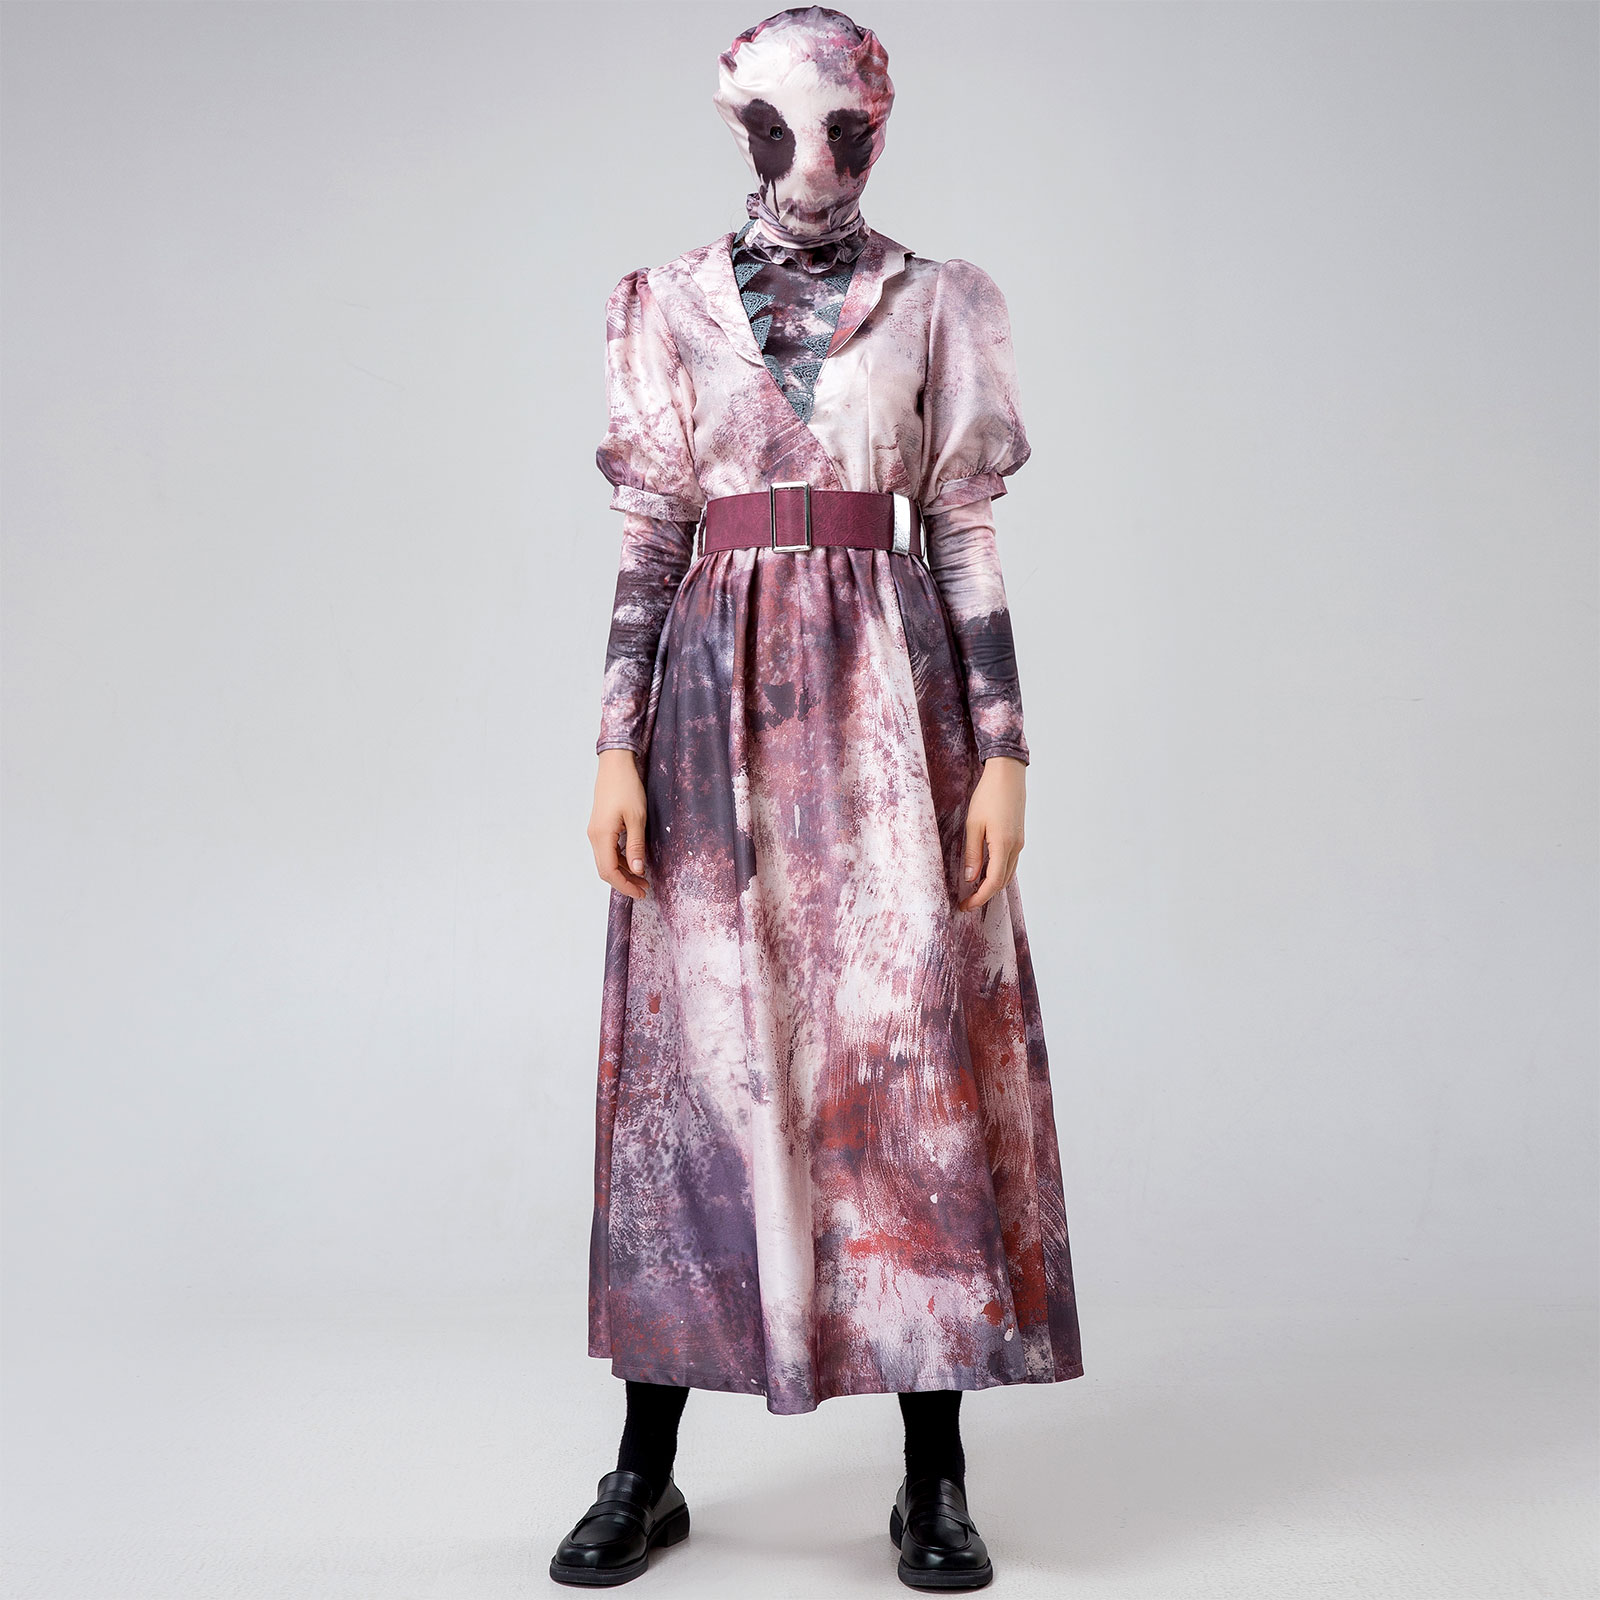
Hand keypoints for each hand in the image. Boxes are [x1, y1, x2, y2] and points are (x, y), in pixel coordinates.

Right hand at [588, 748, 649, 898]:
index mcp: (601, 836)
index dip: (625, 885)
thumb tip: (638, 870)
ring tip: (642, 877)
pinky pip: (607, 850)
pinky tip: (634, 860)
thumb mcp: (637, 818)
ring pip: (606, 860)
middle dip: (624, 882)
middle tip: (644, 888)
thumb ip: (636, 846)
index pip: (609, 871)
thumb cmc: (627, 787)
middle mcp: (594, 836)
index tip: (641, 892)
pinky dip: (619, 859)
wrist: (615, 765)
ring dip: (623, 871)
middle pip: (605, 869)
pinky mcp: (599, 826)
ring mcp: (595, 831)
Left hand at [957, 756, 1025, 911]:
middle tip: (966, 902)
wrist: (1008, 775)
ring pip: (1008, 873)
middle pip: (1002, 881)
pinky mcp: (1019, 837)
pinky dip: (998, 872)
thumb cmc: (988, 796)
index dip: (980, 897)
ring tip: (973, 891)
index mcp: (1004, 845)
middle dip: (985, 895)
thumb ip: (973, 853)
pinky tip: (985, 872)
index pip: (994, 882)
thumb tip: (971, 878)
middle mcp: (1016, 847)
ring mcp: (1020, 842)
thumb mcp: (974, 824)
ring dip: (992, 885)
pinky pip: (1010, 862)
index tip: (966, 906)